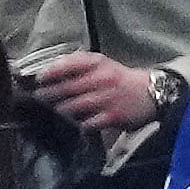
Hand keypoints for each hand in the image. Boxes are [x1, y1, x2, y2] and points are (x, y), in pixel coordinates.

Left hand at [30, 51, 159, 129]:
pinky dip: (78, 124)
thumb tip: (51, 70)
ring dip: (60, 110)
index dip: (50, 73)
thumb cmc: (120, 78)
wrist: (151, 93)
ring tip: (52, 111)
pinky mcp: (112, 117)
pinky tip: (71, 124)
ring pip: (75, 106)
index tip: (39, 80)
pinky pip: (88, 123)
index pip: (68, 65)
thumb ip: (78, 63)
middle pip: (68, 88)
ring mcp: (106, 99)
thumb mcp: (102, 63)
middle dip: (49, 94)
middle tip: (38, 98)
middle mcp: (101, 79)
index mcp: (97, 64)